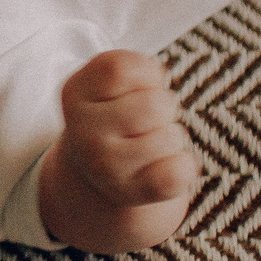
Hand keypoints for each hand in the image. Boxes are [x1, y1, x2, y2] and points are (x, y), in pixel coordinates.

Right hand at [35, 50, 198, 253]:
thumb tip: (156, 76)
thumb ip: (129, 68)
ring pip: (172, 136)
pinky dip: (185, 165)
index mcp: (74, 94)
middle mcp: (83, 131)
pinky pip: (179, 171)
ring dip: (172, 136)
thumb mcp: (107, 84)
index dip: (146, 73)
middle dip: (165, 107)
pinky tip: (165, 165)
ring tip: (150, 143)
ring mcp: (105, 166)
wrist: (98, 172)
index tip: (138, 87)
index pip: (122, 68)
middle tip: (147, 120)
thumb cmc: (114, 116)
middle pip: (156, 103)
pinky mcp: (131, 193)